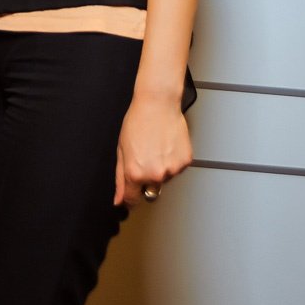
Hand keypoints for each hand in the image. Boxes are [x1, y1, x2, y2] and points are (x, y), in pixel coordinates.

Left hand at [114, 92, 193, 207]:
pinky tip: (167, 145)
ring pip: (165, 179)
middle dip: (147, 180)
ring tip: (157, 147)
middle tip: (146, 158)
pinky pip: (177, 169)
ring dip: (161, 169)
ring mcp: (172, 170)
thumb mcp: (122, 149)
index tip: (131, 194)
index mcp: (135, 173)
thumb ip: (120, 178)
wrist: (157, 104)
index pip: (133, 199)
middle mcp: (155, 175)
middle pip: (151, 191)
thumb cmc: (138, 121)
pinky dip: (173, 161)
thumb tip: (119, 200)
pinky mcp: (185, 162)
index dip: (130, 197)